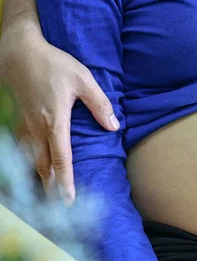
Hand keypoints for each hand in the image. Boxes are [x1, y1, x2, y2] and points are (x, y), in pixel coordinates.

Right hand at [0, 24, 117, 204]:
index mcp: (55, 122)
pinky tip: (35, 171)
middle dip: (51, 189)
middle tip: (59, 210)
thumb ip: (100, 104)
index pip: (62, 160)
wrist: (19, 50)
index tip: (69, 201)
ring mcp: (24, 125)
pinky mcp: (17, 120)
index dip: (66, 183)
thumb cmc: (54, 63)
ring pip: (31, 160)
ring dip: (40, 179)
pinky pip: (23, 149)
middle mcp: (36, 128)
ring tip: (47, 197)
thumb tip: (114, 127)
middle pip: (43, 167)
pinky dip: (29, 164)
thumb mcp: (83, 79)